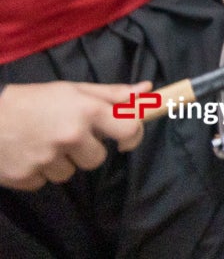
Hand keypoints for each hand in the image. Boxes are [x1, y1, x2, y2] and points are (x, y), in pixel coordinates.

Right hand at [0, 81, 149, 190]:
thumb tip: (147, 90)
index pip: (129, 128)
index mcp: (86, 111)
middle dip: (87, 150)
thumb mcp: (71, 90)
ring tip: (43, 143)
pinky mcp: (27, 178)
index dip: (132, 135)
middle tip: (67, 136)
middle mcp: (70, 136)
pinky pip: (45, 181)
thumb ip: (111, 94)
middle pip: (98, 159)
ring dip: (61, 162)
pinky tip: (28, 154)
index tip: (125, 138)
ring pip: (71, 172)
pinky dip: (39, 171)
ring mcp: (48, 159)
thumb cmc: (31, 100)